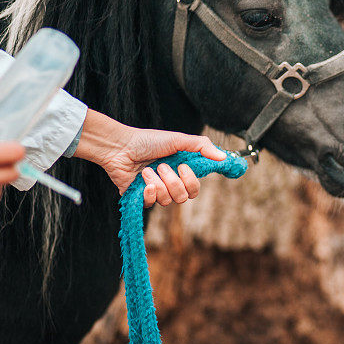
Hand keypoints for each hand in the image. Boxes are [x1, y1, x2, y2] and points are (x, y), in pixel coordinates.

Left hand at [74, 110, 225, 207]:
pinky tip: (143, 180)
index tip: (184, 166)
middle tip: (162, 166)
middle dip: (174, 182)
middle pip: (184, 197)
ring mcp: (156, 191)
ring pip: (168, 200)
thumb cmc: (147, 141)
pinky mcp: (141, 198)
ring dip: (159, 183)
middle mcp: (170, 183)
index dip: (192, 181)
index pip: (195, 188)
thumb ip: (202, 146)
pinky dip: (149, 192)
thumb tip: (223, 157)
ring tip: (148, 170)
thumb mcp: (178, 139)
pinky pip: (152, 204)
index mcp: (180, 171)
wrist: (120, 147)